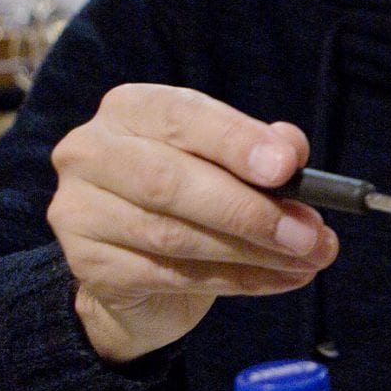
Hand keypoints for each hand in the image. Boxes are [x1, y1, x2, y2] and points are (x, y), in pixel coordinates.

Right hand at [48, 83, 337, 363]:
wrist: (135, 273)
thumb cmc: (191, 198)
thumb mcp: (228, 162)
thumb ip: (263, 150)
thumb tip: (293, 152)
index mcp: (130, 109)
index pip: (181, 116)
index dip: (235, 141)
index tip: (287, 167)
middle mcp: (92, 152)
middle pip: (169, 182)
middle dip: (249, 210)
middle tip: (310, 233)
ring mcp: (80, 211)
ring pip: (173, 236)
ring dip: (252, 252)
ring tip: (308, 258)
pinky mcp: (88, 266)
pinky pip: (171, 276)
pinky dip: (236, 280)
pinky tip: (280, 279)